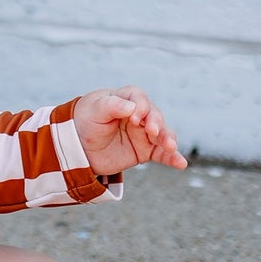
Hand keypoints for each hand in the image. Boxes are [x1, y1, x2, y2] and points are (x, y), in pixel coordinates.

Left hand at [72, 86, 187, 177]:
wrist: (79, 146)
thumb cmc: (86, 121)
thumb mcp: (94, 111)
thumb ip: (112, 106)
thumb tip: (132, 107)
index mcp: (125, 98)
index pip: (139, 98)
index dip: (140, 106)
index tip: (134, 118)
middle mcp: (139, 114)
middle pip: (154, 115)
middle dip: (156, 123)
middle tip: (153, 131)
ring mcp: (144, 133)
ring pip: (162, 134)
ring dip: (168, 139)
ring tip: (170, 147)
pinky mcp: (145, 151)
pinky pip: (162, 154)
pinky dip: (173, 158)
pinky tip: (181, 164)